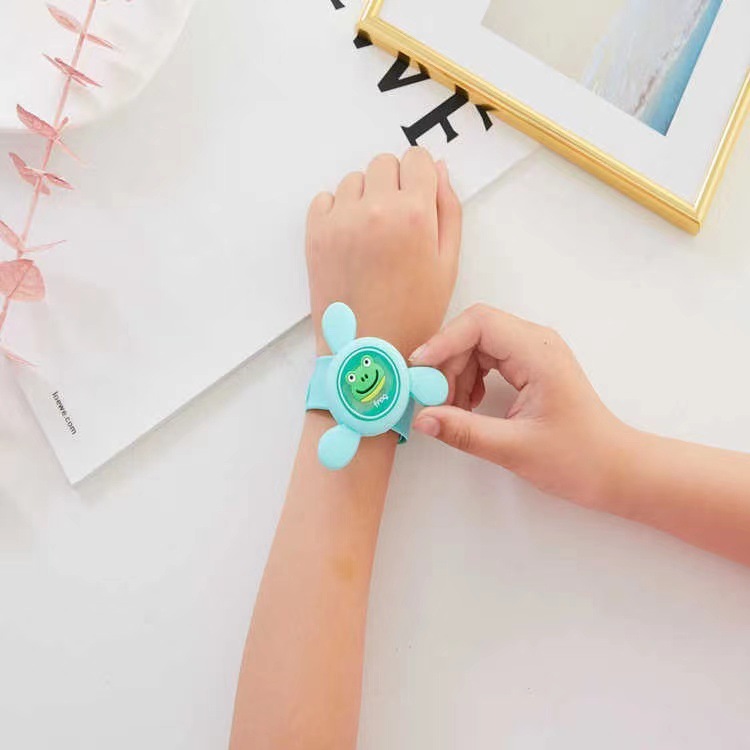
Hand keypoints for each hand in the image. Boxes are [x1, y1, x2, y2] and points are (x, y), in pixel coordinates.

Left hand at [306, 149, 461, 356]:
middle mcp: (375, 208)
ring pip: (354, 180)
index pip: (417, 158)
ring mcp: (340, 220)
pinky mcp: (315, 234)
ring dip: (365, 197)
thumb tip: (438, 168)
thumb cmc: (415, 313)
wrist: (368, 351)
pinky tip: (350, 241)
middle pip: (384, 163)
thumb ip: (448, 209)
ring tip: (372, 236)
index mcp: (414, 214)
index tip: (418, 198)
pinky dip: (337, 211)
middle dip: (394, 184)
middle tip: (396, 222)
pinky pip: (325, 199)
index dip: (420, 177)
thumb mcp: (448, 263)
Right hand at [410, 304, 627, 507]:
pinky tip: (468, 406)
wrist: (614, 470)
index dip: (443, 341)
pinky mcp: (530, 367)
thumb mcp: (514, 448)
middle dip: (447, 362)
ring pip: (477, 345)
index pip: (479, 323)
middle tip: (433, 399)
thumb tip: (422, 419)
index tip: (420, 370)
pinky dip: (470, 378)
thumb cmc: (578, 458)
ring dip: (456, 373)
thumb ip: (464, 431)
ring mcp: (534, 353)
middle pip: (474, 331)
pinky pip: (488, 359)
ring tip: (452, 409)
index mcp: (538, 353)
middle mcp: (536, 343)